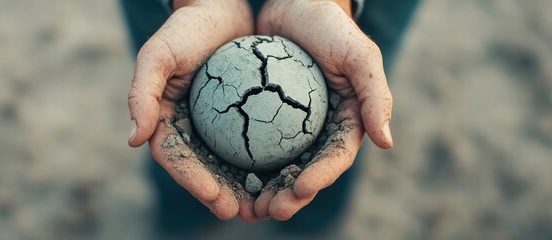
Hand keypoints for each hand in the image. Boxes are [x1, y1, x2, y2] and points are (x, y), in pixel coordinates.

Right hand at [127, 0, 258, 221]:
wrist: (220, 7)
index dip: (192, 180)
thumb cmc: (186, 29)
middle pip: (202, 169)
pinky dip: (263, 164)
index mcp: (166, 118)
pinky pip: (252, 146)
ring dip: (241, 189)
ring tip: (261, 206)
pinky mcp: (240, 119)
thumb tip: (133, 140)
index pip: (176, 157)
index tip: (214, 196)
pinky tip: (281, 177)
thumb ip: (142, 94)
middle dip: (218, 195)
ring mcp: (216, 125)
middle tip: (239, 212)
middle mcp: (190, 127)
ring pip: (227, 164)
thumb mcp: (158, 55)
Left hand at [254, 0, 393, 219]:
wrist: (294, 4)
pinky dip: (244, 166)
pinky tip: (227, 178)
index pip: (335, 157)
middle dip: (290, 196)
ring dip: (266, 191)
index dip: (320, 177)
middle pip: (306, 171)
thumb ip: (375, 96)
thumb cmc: (329, 27)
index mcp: (346, 122)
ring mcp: (291, 128)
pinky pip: (253, 147)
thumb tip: (387, 143)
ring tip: (248, 208)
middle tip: (269, 211)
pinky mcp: (266, 121)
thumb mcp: (359, 55)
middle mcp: (319, 131)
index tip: (299, 189)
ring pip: (279, 167)